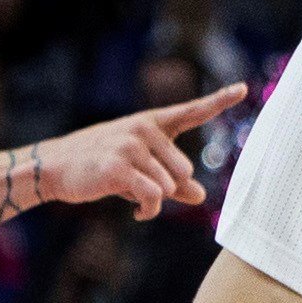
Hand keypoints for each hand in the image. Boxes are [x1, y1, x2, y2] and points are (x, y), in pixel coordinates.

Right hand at [34, 83, 250, 220]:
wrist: (57, 168)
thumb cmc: (102, 166)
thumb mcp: (140, 169)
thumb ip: (174, 182)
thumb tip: (201, 195)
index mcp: (153, 123)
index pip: (192, 111)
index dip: (220, 100)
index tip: (243, 89)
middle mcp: (144, 129)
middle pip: (184, 170)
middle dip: (169, 186)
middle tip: (142, 185)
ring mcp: (131, 145)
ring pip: (168, 186)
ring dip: (155, 200)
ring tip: (132, 195)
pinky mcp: (119, 166)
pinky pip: (154, 197)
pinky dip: (149, 211)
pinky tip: (138, 213)